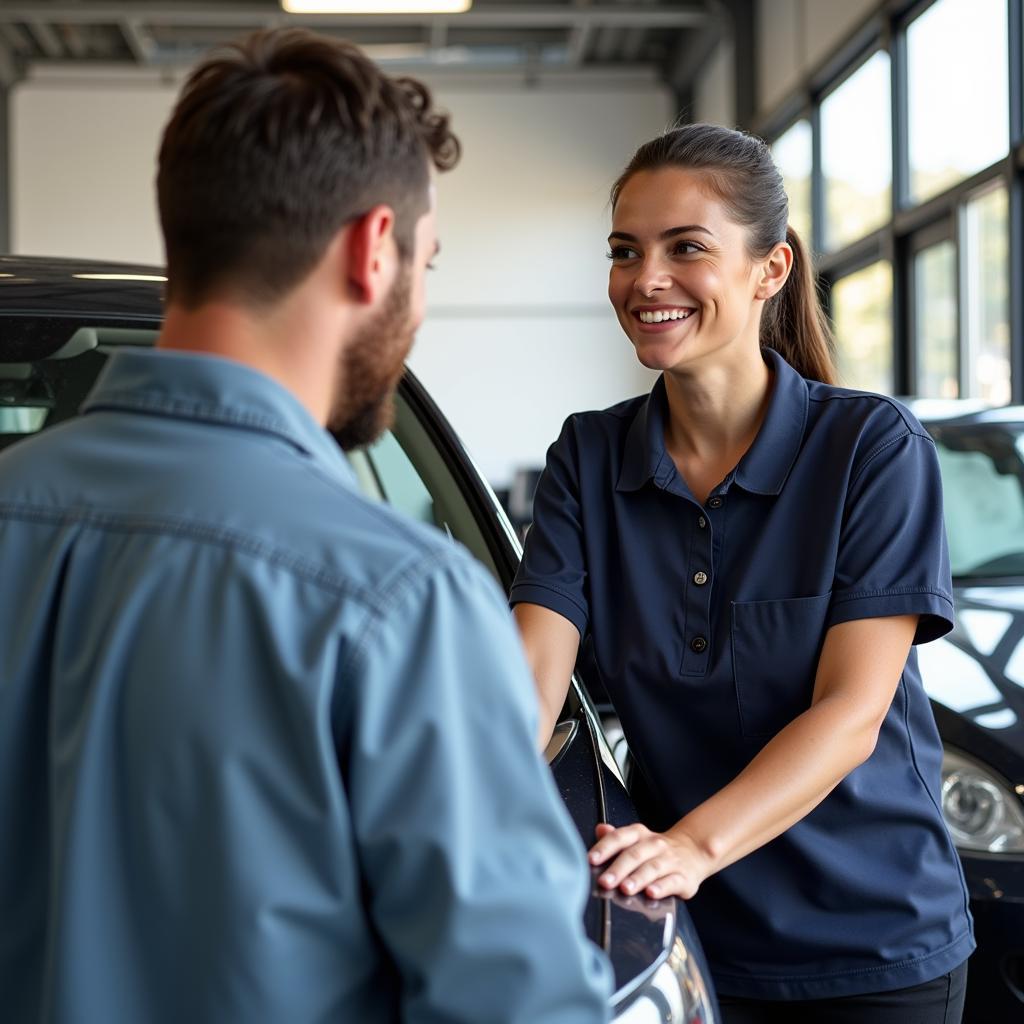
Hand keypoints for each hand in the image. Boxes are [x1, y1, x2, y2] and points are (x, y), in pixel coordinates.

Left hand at [588, 823, 710, 899]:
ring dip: (638, 878)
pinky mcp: (684, 877)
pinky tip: (651, 894)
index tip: (592, 859)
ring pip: (652, 868)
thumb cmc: (656, 850)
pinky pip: (672, 882)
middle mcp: (654, 845)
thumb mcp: (636, 839)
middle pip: (634, 855)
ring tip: (625, 888)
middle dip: (618, 869)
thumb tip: (600, 829)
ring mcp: (670, 861)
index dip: (605, 847)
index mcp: (639, 835)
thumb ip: (615, 837)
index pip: (620, 837)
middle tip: (605, 881)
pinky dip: (662, 887)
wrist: (694, 850)